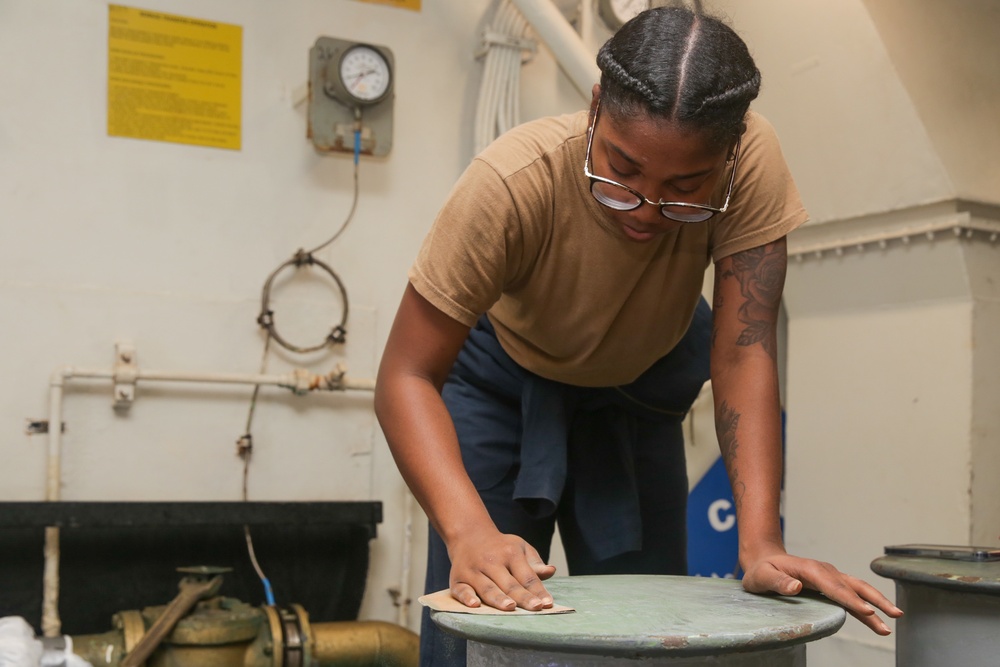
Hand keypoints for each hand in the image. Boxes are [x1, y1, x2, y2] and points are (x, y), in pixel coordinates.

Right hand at [447, 527, 555, 611]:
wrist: (468, 535)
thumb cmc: (500, 547)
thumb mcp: (520, 547)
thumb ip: (534, 563)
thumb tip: (551, 571)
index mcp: (510, 553)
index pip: (527, 576)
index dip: (538, 590)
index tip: (547, 603)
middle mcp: (491, 561)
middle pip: (509, 584)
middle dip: (522, 597)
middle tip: (535, 608)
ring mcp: (473, 570)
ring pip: (487, 588)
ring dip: (498, 599)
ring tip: (510, 608)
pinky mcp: (457, 579)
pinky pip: (461, 590)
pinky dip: (467, 597)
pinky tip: (475, 605)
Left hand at [742, 551, 903, 634]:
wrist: (764, 560)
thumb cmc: (761, 571)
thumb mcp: (762, 576)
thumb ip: (778, 581)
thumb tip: (797, 586)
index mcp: (810, 569)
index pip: (834, 587)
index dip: (851, 599)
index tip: (867, 611)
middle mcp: (825, 571)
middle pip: (854, 586)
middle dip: (875, 600)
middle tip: (895, 615)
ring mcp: (830, 577)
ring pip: (858, 590)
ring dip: (877, 603)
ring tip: (894, 619)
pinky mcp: (831, 585)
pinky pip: (852, 595)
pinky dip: (866, 606)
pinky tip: (876, 619)